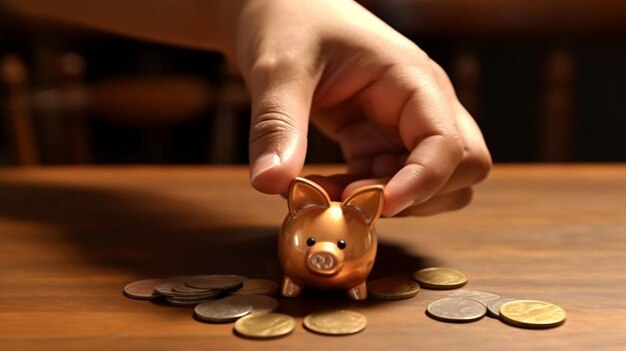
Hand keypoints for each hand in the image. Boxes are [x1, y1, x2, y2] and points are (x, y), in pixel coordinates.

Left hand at [237, 0, 490, 216]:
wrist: (280, 11)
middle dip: (417, 197)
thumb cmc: (290, 21)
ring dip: (385, 202)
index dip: (423, 182)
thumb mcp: (279, 68)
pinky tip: (318, 188)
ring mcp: (401, 126)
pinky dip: (358, 198)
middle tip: (355, 199)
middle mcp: (420, 105)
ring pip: (431, 186)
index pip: (448, 143)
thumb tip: (268, 182)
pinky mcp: (376, 141)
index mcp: (413, 79)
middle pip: (464, 169)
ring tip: (325, 192)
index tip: (376, 204)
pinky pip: (386, 184)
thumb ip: (277, 124)